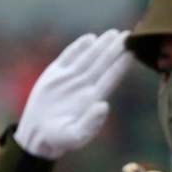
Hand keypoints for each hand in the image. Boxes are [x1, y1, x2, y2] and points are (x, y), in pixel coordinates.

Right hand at [14, 29, 132, 158]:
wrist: (37, 135)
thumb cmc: (60, 138)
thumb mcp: (75, 135)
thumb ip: (91, 123)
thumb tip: (104, 106)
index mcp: (93, 98)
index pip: (111, 76)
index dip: (122, 63)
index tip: (133, 50)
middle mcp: (85, 85)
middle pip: (103, 63)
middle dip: (116, 49)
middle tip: (129, 35)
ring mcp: (70, 78)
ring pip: (89, 57)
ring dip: (101, 45)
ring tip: (114, 33)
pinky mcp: (54, 75)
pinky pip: (68, 57)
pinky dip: (78, 47)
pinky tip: (89, 38)